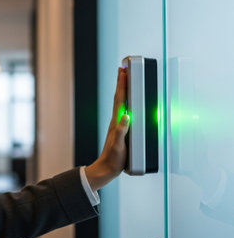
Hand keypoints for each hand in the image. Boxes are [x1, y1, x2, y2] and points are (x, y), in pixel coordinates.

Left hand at [85, 67, 129, 191]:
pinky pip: (125, 111)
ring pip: (121, 102)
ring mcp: (118, 124)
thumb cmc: (113, 158)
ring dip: (123, 90)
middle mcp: (117, 120)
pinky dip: (127, 102)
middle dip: (121, 82)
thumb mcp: (118, 145)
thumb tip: (126, 115)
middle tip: (123, 68)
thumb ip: (122, 130)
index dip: (122, 85)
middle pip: (119, 97)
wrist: (107, 169)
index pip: (120, 99)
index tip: (123, 71)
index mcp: (116, 122)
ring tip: (125, 79)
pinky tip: (129, 102)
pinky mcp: (121, 129)